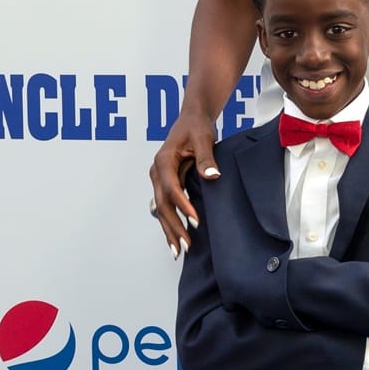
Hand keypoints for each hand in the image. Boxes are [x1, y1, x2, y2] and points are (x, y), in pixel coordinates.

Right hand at [149, 109, 219, 256]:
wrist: (191, 118)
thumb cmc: (196, 126)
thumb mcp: (203, 138)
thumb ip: (206, 158)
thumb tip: (212, 176)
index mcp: (163, 160)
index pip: (171, 188)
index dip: (183, 206)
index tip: (195, 221)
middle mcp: (157, 171)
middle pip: (162, 204)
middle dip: (173, 226)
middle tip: (185, 246)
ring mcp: (159, 179)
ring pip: (161, 210)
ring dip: (169, 230)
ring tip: (178, 251)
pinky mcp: (165, 183)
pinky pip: (166, 207)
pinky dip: (170, 223)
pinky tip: (177, 238)